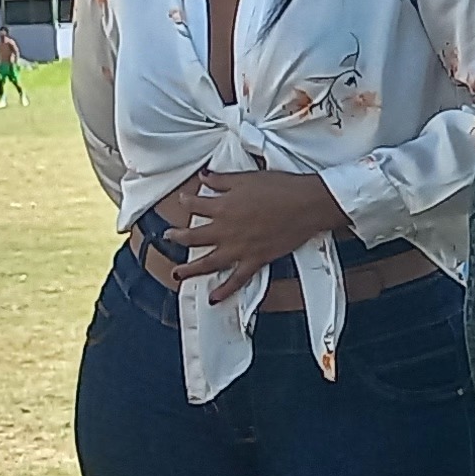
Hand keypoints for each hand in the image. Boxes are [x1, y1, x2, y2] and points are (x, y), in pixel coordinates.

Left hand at [168, 169, 350, 290]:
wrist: (305, 204)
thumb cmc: (280, 188)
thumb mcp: (246, 178)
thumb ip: (222, 181)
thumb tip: (205, 177)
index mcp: (222, 207)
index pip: (196, 204)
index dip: (187, 201)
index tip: (184, 200)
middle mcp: (225, 230)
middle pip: (193, 237)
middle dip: (177, 237)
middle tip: (169, 237)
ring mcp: (239, 248)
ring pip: (207, 262)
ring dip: (190, 269)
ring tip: (177, 273)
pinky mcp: (255, 260)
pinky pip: (236, 280)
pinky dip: (224, 290)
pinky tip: (213, 297)